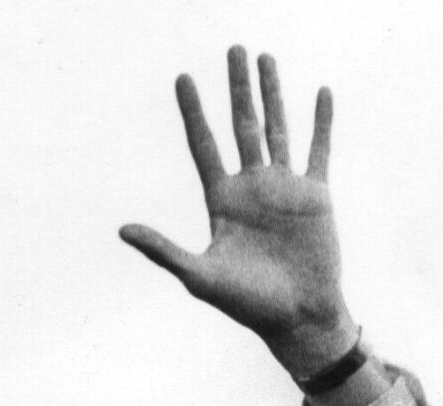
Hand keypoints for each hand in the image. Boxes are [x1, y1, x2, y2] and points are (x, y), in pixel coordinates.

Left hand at [120, 46, 356, 378]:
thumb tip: (122, 230)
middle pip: (241, 126)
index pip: (204, 146)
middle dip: (236, 88)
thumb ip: (164, 250)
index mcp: (222, 202)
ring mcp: (284, 190)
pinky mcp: (316, 197)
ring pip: (277, 129)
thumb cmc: (248, 305)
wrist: (298, 319)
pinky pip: (318, 150)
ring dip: (273, 93)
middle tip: (232, 50)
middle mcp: (252, 189)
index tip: (183, 78)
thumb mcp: (201, 276)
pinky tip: (320, 93)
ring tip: (265, 58)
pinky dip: (321, 122)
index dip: (193, 113)